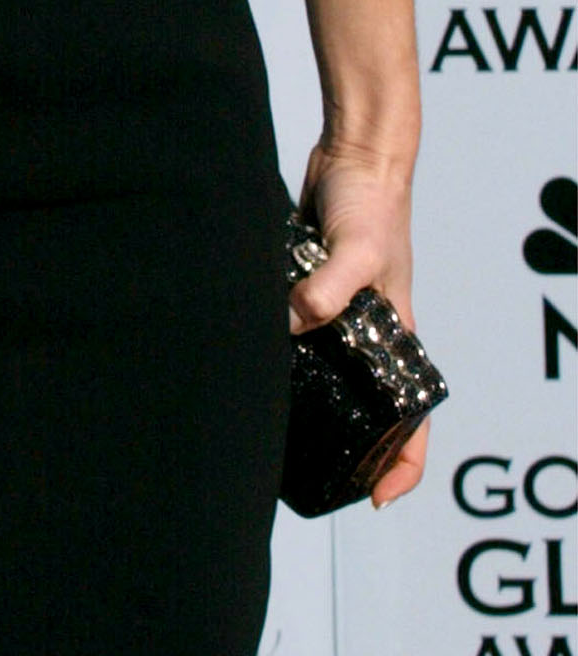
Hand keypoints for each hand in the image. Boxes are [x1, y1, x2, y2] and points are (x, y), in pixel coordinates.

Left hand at [293, 138, 427, 508]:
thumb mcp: (358, 251)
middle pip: (363, 406)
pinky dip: (273, 344)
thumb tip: (296, 322)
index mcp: (398, 335)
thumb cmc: (373, 204)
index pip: (414, 419)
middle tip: (306, 475)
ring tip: (266, 431)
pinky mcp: (305, 287)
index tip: (375, 499)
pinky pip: (290, 328)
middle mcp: (367, 332)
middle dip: (345, 445)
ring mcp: (335, 311)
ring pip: (320, 370)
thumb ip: (329, 289)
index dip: (402, 465)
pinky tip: (241, 362)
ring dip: (301, 395)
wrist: (351, 156)